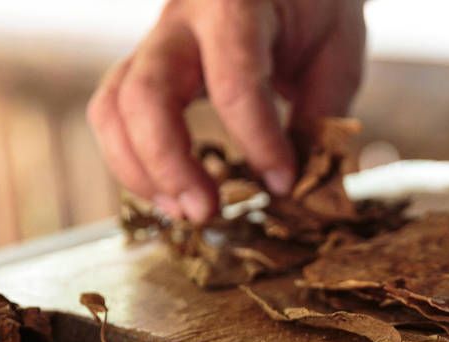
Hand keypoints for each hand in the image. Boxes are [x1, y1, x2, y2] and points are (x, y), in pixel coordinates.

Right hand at [88, 0, 365, 222]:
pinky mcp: (145, 68)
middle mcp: (182, 20)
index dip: (257, 143)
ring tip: (184, 212)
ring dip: (141, 172)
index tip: (283, 183)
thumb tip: (301, 184)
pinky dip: (135, 162)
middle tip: (206, 213)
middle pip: (146, 95)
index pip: (233, 83)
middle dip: (170, 164)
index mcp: (235, 4)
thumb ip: (321, 113)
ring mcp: (156, 43)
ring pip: (113, 109)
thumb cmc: (313, 3)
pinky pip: (114, 116)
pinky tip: (171, 193)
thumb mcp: (336, 50)